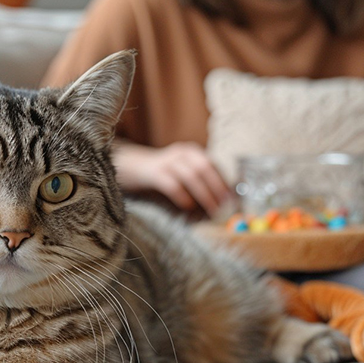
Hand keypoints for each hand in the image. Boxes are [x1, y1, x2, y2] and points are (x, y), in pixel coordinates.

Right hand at [113, 141, 231, 216]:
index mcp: (191, 152)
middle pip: (205, 168)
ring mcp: (166, 161)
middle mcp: (181, 153)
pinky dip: (183, 196)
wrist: (129, 166)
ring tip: (213, 211)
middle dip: (218, 188)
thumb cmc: (161, 174)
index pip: (213, 165)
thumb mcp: (181, 171)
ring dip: (205, 195)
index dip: (224, 182)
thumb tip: (222, 200)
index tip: (234, 200)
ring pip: (192, 176)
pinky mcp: (153, 172)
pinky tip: (188, 207)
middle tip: (226, 207)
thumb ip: (199, 181)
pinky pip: (172, 184)